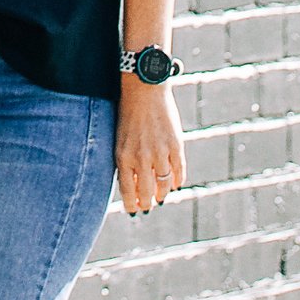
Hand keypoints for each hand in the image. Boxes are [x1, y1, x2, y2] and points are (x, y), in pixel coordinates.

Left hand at [116, 81, 184, 216]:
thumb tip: (131, 186)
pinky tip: (175, 184)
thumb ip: (125, 162)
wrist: (144, 89)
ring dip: (162, 194)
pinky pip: (179, 171)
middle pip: (147, 192)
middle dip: (147, 203)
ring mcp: (160, 152)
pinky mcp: (176, 145)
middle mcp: (142, 158)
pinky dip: (178, 181)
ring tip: (160, 197)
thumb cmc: (128, 114)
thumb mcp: (120, 139)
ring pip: (164, 185)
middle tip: (148, 207)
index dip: (132, 205)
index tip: (133, 211)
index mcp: (124, 157)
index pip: (128, 191)